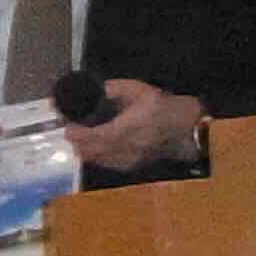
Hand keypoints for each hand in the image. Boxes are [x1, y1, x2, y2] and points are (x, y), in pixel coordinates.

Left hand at [65, 80, 204, 173]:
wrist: (187, 129)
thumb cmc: (164, 107)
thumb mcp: (140, 90)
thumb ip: (115, 89)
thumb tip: (96, 89)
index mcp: (131, 128)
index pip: (98, 136)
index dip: (80, 134)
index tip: (68, 126)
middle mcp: (129, 147)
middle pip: (93, 151)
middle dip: (77, 142)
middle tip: (69, 130)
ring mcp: (130, 160)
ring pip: (98, 160)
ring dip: (84, 151)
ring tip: (76, 139)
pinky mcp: (132, 166)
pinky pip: (107, 165)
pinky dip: (95, 157)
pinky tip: (90, 150)